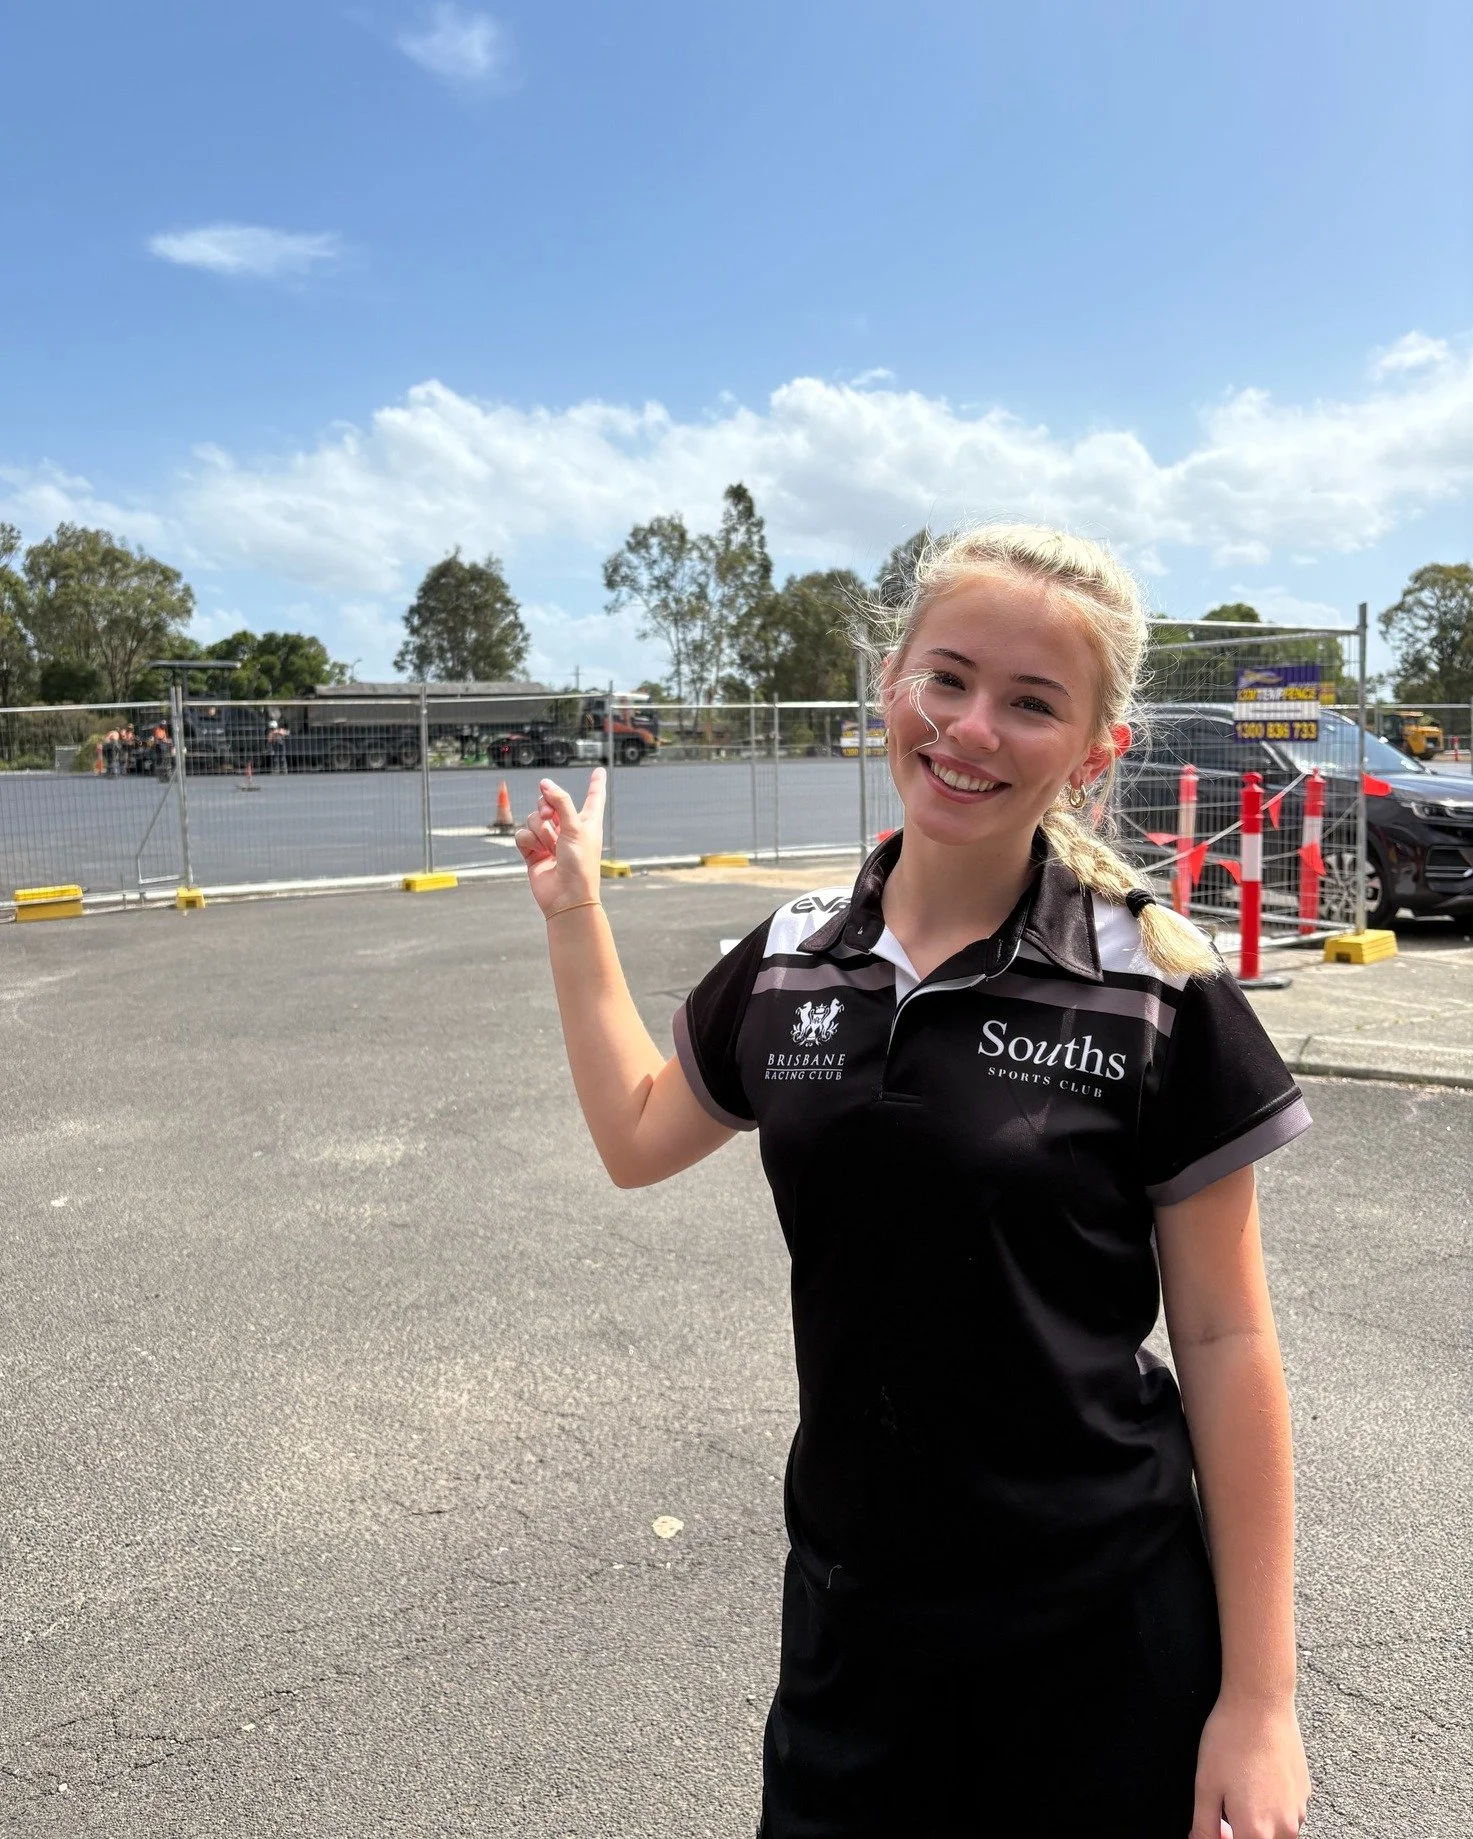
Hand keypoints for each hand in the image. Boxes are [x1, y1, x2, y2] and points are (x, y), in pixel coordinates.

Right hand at [516, 769, 606, 918]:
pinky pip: (523, 834)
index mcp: (588, 822)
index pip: (593, 797)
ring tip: (550, 847)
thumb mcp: (575, 827)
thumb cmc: (580, 864)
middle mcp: (569, 829)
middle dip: (546, 807)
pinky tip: (537, 852)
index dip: (595, 783)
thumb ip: (560, 801)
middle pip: (551, 803)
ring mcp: (550, 841)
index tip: (599, 771)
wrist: (566, 896)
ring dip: (539, 830)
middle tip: (549, 816)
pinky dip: (528, 841)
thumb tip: (544, 784)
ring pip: (534, 818)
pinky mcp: (534, 852)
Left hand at [1191, 1692, 1309, 1838]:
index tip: (1215, 1825)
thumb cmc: (1230, 1741)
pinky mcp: (1306, 1794)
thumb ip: (1204, 1826)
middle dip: (1240, 1833)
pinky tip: (1257, 1778)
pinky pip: (1287, 1815)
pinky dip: (1271, 1808)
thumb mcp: (1205, 1785)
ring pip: (1276, 1833)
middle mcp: (1284, 1829)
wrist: (1261, 1704)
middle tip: (1223, 1808)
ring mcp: (1299, 1811)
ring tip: (1240, 1788)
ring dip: (1258, 1823)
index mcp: (1256, 1832)